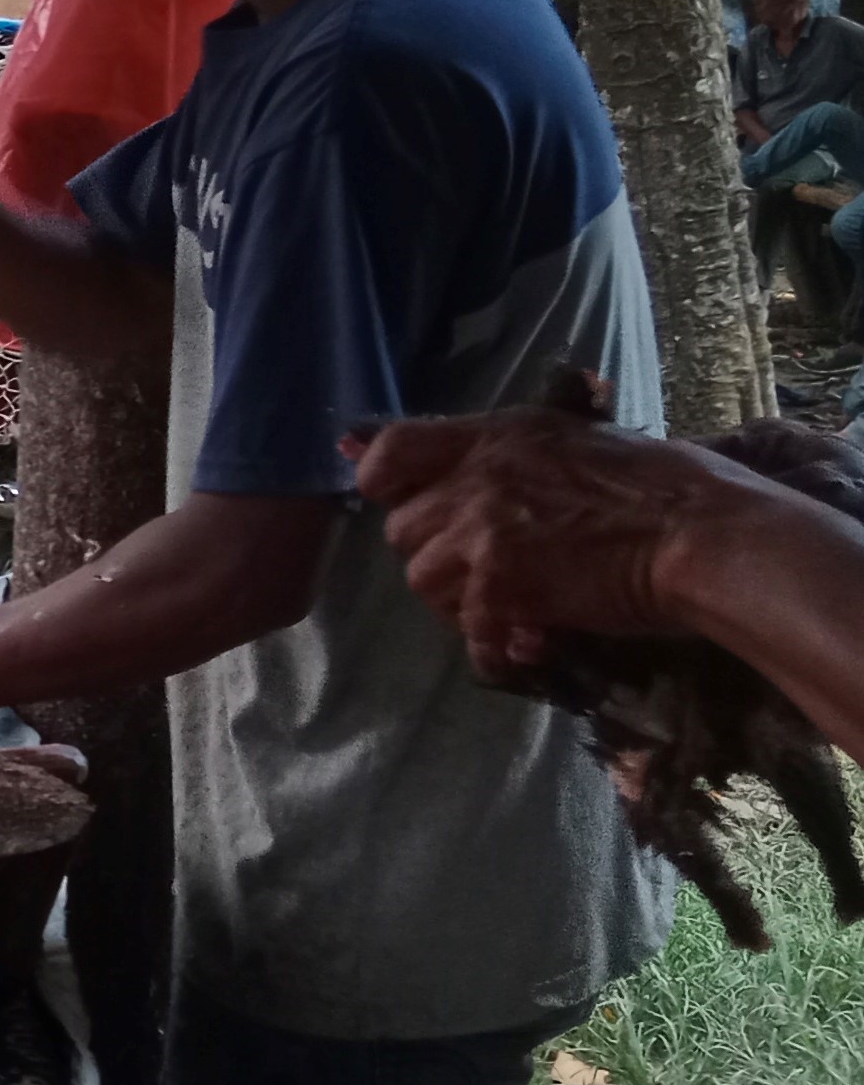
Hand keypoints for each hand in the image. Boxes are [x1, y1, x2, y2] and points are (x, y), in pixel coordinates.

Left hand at [347, 410, 751, 674]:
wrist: (702, 534)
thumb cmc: (661, 487)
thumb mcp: (572, 443)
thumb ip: (510, 456)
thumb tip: (466, 472)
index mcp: (495, 436)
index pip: (394, 448)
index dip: (383, 480)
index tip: (402, 502)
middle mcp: (477, 477)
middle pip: (404, 529)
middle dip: (435, 556)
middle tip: (480, 575)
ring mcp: (484, 530)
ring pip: (423, 579)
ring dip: (458, 602)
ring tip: (506, 613)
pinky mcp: (502, 583)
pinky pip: (467, 628)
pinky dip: (491, 647)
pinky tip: (524, 648)